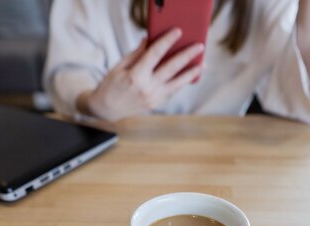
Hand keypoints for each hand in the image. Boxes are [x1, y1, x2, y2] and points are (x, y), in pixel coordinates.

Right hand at [77, 28, 204, 120]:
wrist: (107, 109)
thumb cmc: (111, 84)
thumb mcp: (120, 66)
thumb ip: (137, 53)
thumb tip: (150, 40)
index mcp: (136, 76)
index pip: (155, 54)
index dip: (167, 41)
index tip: (178, 32)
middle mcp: (147, 88)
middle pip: (172, 68)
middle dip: (187, 56)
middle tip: (199, 46)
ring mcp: (154, 97)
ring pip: (177, 83)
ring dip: (191, 73)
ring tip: (202, 64)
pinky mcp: (157, 103)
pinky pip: (173, 90)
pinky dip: (182, 82)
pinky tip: (190, 75)